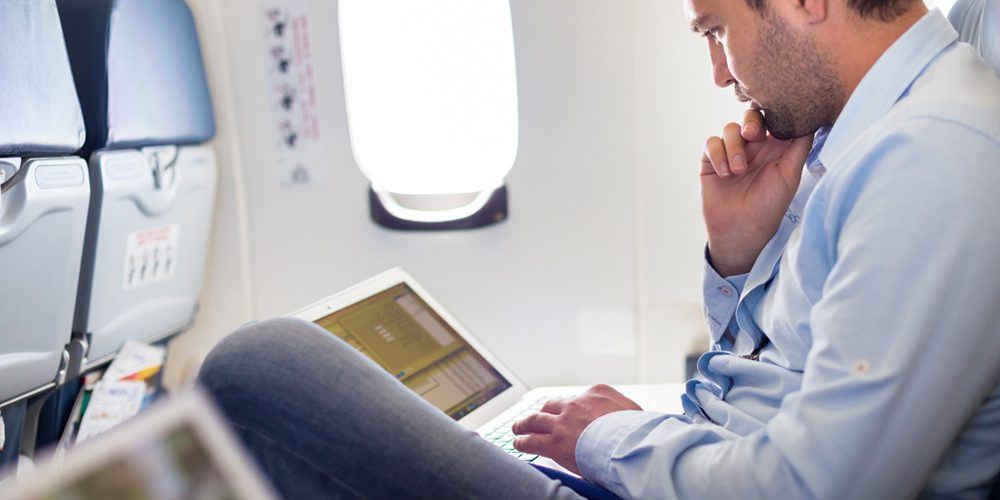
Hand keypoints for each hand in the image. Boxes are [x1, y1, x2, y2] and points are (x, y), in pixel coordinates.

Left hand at [511, 384, 641, 474]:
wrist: (630, 445)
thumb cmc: (637, 432)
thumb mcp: (636, 412)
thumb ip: (625, 411)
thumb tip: (631, 418)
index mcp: (597, 393)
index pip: (579, 398)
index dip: (572, 408)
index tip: (570, 412)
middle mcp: (577, 403)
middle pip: (554, 404)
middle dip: (546, 411)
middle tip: (540, 416)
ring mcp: (563, 422)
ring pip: (536, 419)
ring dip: (525, 423)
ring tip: (519, 427)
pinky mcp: (554, 442)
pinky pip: (531, 440)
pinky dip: (522, 441)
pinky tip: (518, 442)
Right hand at [701, 110, 812, 275]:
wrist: (741, 231)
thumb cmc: (770, 206)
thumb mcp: (790, 175)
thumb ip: (800, 145)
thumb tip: (811, 118)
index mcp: (775, 146)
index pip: (773, 118)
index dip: (771, 113)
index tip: (773, 121)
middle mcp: (753, 147)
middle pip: (749, 116)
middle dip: (749, 122)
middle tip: (751, 135)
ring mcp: (731, 152)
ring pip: (729, 129)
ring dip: (733, 147)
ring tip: (738, 171)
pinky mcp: (711, 161)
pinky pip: (711, 144)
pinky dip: (717, 155)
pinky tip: (725, 174)